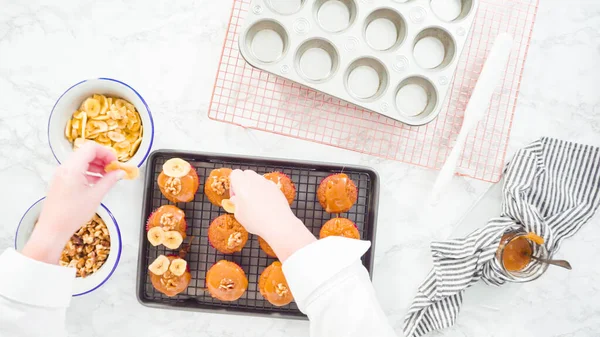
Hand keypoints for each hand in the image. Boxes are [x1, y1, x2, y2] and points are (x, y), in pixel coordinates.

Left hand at [22, 142, 124, 263]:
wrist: (52, 228)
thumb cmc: (72, 214)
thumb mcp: (95, 196)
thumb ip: (109, 181)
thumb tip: (120, 172)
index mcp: (72, 168)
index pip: (91, 148)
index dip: (106, 153)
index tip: (116, 162)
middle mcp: (65, 167)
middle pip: (86, 152)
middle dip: (102, 158)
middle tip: (114, 169)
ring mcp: (61, 174)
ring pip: (81, 161)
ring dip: (96, 165)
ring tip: (107, 176)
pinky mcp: (60, 180)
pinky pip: (76, 169)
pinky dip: (88, 171)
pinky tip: (96, 182)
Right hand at [229, 170, 315, 261]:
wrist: (278, 224)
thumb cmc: (257, 221)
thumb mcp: (239, 215)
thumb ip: (236, 204)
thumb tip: (236, 200)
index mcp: (242, 184)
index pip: (235, 173)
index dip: (233, 184)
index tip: (235, 196)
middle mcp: (255, 180)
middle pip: (247, 173)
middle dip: (243, 183)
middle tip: (243, 197)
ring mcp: (267, 183)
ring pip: (257, 179)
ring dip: (254, 186)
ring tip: (255, 202)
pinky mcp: (276, 188)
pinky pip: (267, 185)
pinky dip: (264, 191)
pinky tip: (265, 204)